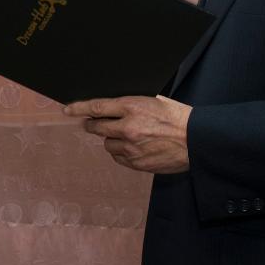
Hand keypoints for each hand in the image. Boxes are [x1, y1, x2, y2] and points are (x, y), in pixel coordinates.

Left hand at [63, 95, 192, 173]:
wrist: (197, 140)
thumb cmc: (177, 117)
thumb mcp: (153, 101)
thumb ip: (130, 105)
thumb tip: (110, 108)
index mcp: (132, 107)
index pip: (97, 107)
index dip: (79, 108)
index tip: (68, 110)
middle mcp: (128, 128)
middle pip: (97, 127)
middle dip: (93, 125)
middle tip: (95, 123)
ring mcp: (131, 148)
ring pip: (107, 144)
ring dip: (112, 139)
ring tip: (128, 136)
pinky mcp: (137, 163)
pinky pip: (119, 158)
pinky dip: (122, 153)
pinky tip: (135, 148)